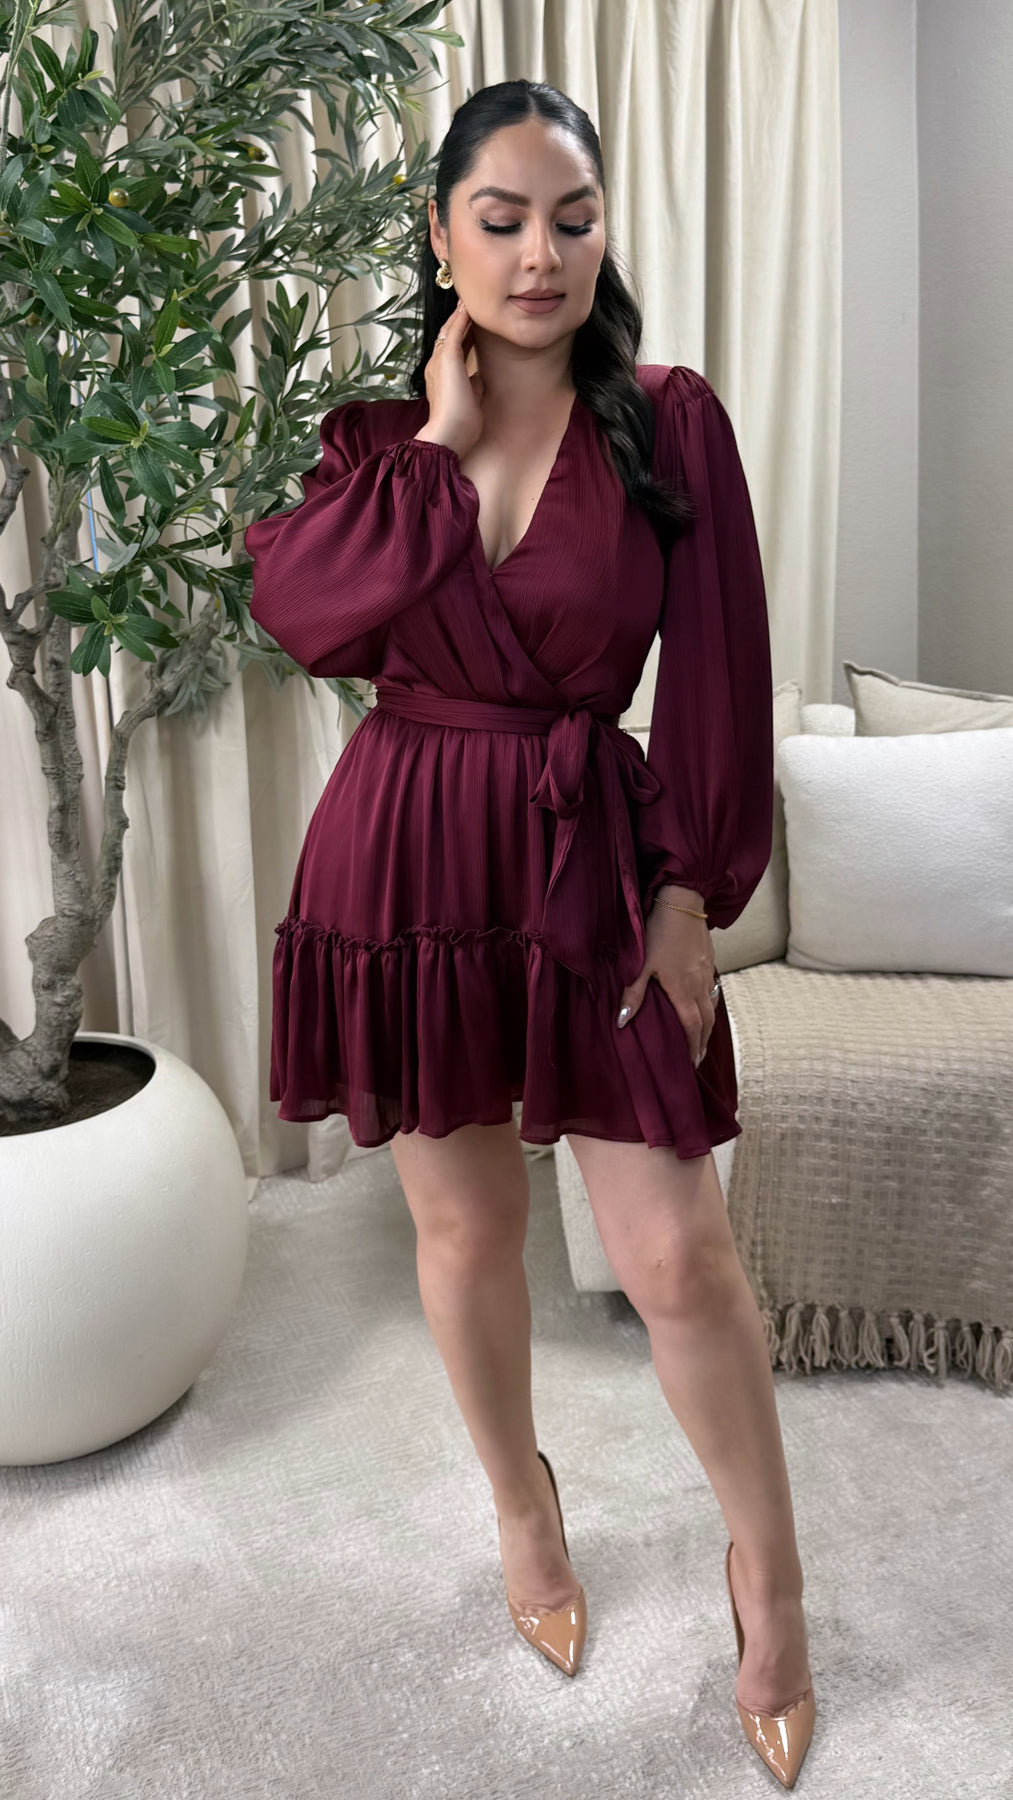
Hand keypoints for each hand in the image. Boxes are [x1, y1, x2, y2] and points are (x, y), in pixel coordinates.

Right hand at [416, 298, 485, 459]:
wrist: (449, 435)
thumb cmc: (460, 425)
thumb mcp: (469, 401)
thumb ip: (472, 387)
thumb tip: (479, 378)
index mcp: (441, 376)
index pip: (452, 350)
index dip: (461, 335)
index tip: (470, 324)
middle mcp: (435, 365)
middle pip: (447, 336)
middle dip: (457, 320)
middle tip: (466, 303)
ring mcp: (438, 361)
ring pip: (448, 331)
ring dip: (459, 315)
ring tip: (467, 299)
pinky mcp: (446, 358)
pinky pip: (453, 332)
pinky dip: (461, 319)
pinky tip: (468, 307)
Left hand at [616, 903, 717, 1067]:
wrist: (683, 904)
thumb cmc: (658, 933)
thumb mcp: (641, 964)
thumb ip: (633, 993)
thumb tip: (622, 1022)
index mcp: (682, 989)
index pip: (692, 1026)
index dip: (693, 1046)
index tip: (692, 1062)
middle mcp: (699, 985)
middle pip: (707, 1021)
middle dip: (703, 1042)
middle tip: (698, 1058)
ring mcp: (707, 973)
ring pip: (712, 1006)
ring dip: (708, 1026)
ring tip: (702, 1039)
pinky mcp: (710, 961)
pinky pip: (713, 990)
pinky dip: (710, 1005)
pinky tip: (704, 1006)